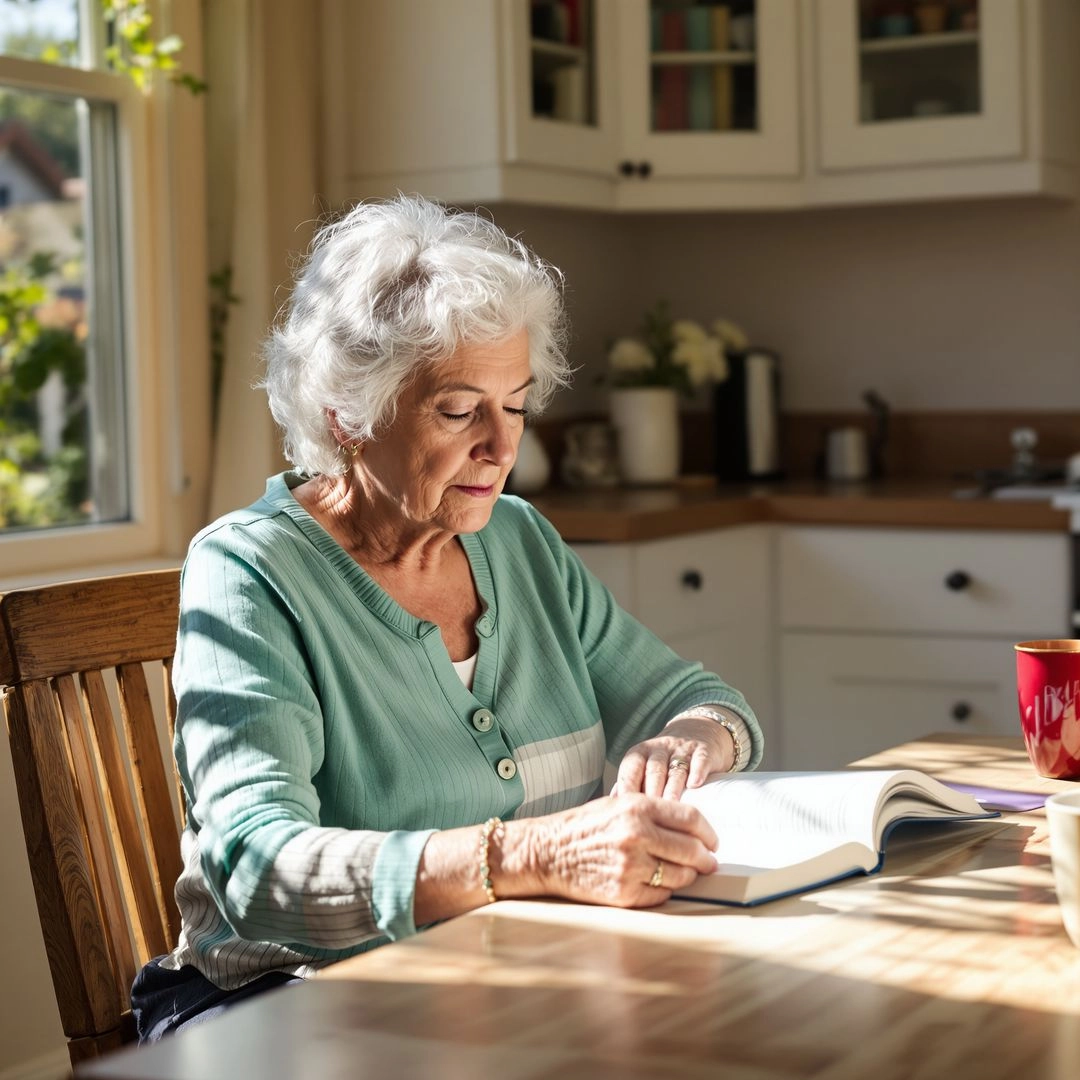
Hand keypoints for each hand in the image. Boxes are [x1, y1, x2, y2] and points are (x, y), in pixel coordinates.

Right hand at [520, 794, 717, 907]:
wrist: (548, 852)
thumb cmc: (584, 827)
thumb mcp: (618, 804)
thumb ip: (654, 812)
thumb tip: (693, 830)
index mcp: (638, 807)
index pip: (691, 818)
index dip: (708, 832)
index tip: (712, 841)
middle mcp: (637, 834)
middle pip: (692, 850)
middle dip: (705, 859)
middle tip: (708, 862)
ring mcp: (631, 865)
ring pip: (680, 876)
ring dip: (686, 876)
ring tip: (681, 872)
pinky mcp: (624, 892)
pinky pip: (661, 895)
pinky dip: (663, 891)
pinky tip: (654, 882)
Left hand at [613, 716, 733, 799]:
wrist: (697, 731)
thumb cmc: (665, 759)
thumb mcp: (645, 765)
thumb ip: (630, 783)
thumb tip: (612, 805)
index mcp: (641, 753)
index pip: (631, 769)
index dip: (628, 788)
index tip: (626, 809)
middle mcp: (660, 749)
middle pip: (654, 770)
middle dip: (651, 792)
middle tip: (650, 814)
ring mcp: (683, 749)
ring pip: (676, 768)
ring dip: (673, 788)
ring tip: (671, 806)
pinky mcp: (704, 750)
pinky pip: (700, 759)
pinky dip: (698, 771)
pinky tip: (695, 784)